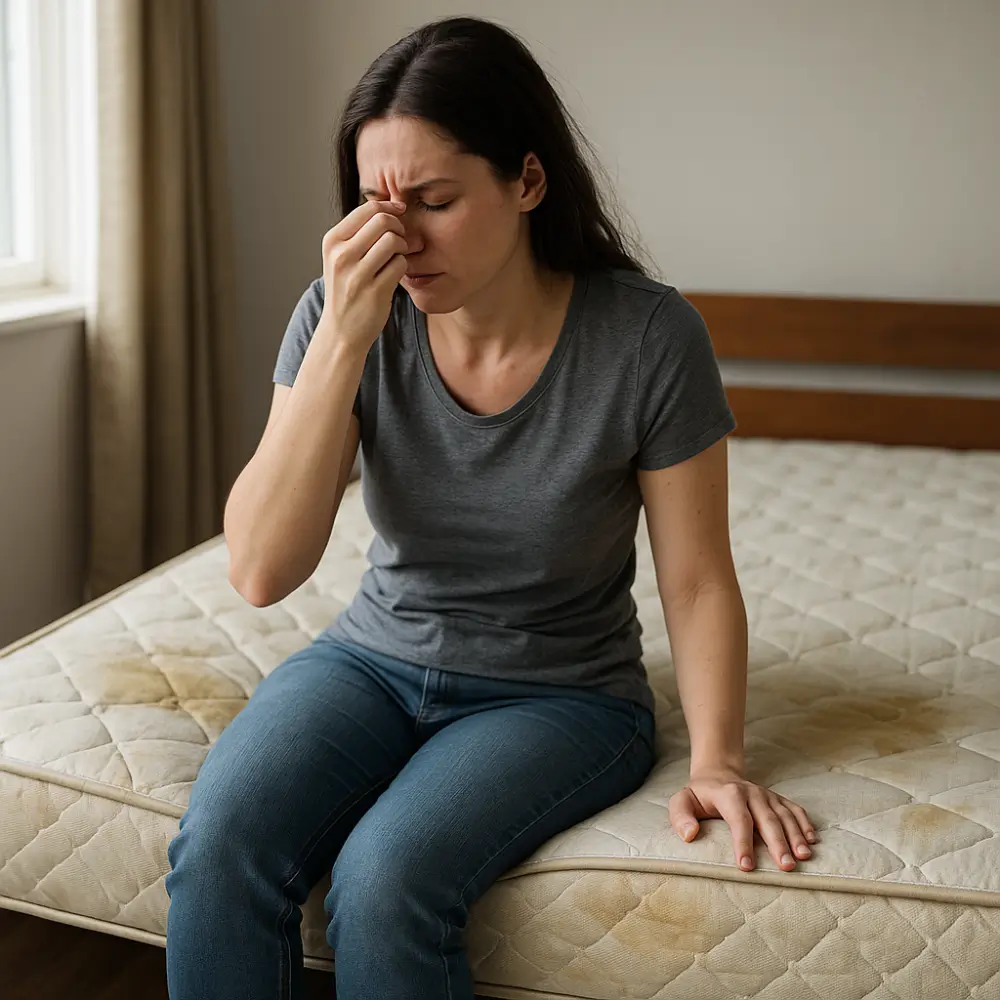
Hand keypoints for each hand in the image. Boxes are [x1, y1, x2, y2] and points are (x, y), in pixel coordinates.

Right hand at [318, 199, 409, 353]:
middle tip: (401, 239)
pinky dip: (404, 265)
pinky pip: (400, 264)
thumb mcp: (341, 257)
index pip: (368, 209)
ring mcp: (357, 275)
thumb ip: (359, 233)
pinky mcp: (374, 292)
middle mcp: (341, 256)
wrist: (342, 330)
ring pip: (393, 241)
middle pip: (382, 221)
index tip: (400, 213)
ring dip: (403, 246)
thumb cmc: (347, 289)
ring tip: (398, 256)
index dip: (390, 207)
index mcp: (332, 241)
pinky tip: (397, 272)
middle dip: (398, 226)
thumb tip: (386, 204)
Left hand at [668, 766, 818, 871]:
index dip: (743, 842)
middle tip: (786, 867)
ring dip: (795, 836)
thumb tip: (689, 835)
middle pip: (767, 819)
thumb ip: (680, 816)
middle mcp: (751, 792)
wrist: (717, 774)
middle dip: (777, 843)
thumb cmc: (699, 796)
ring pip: (785, 815)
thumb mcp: (682, 801)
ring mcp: (767, 795)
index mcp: (728, 794)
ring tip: (803, 857)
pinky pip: (795, 809)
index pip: (739, 819)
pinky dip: (805, 823)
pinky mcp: (777, 799)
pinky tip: (812, 841)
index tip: (746, 866)